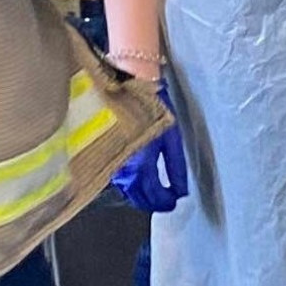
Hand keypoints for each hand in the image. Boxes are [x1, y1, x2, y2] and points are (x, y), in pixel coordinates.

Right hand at [112, 79, 188, 213]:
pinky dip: (128, 183)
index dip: (165, 201)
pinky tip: (136, 179)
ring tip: (152, 192)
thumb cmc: (153, 106)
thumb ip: (176, 166)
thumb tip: (181, 190)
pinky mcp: (104, 154)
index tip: (174, 201)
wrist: (129, 84)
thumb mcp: (171, 137)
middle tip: (164, 200)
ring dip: (138, 194)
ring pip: (125, 189)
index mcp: (142, 164)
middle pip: (137, 197)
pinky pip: (117, 177)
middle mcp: (123, 168)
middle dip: (152, 202)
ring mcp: (111, 162)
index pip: (154, 195)